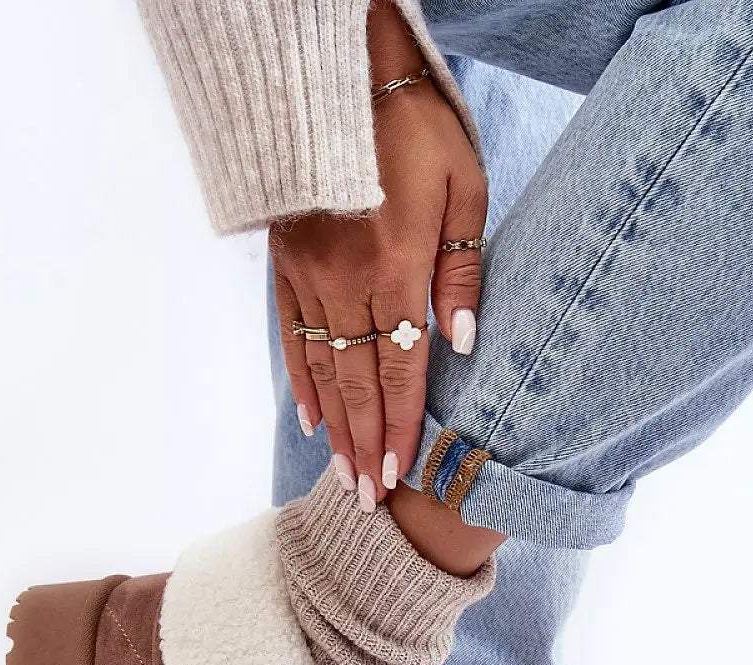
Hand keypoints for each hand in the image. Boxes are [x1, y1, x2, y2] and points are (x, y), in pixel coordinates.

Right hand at [269, 3, 487, 505]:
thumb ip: (462, 268)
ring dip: (337, 428)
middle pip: (360, 384)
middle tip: (368, 501)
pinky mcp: (287, 266)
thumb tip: (465, 342)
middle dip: (368, 447)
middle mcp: (347, 284)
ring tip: (344, 475)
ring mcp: (310, 278)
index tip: (403, 477)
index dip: (404, 428)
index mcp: (394, 269)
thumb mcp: (462, 186)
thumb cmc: (413, 125)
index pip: (402, 370)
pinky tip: (313, 417)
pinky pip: (292, 336)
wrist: (334, 75)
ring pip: (324, 370)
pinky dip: (303, 380)